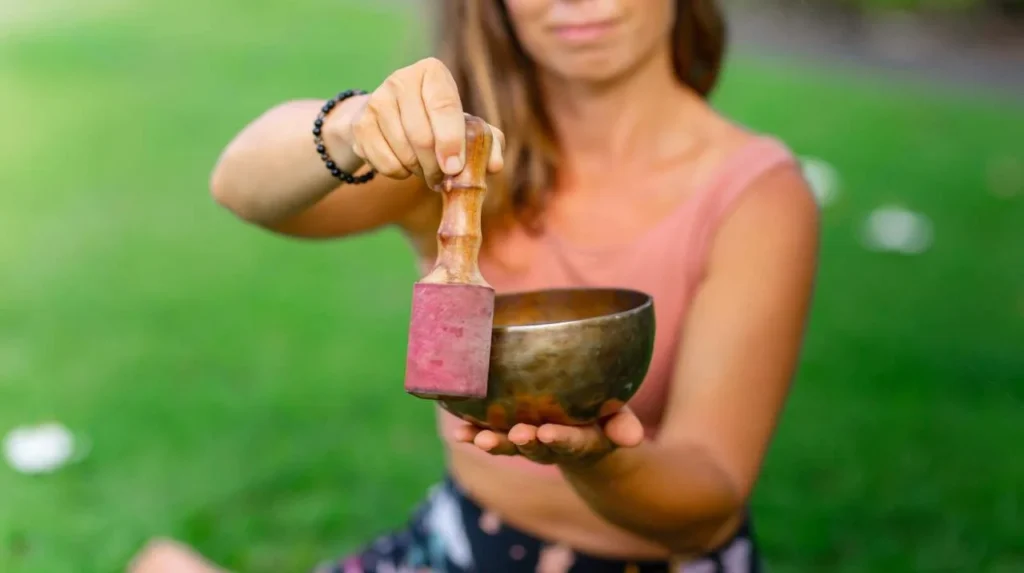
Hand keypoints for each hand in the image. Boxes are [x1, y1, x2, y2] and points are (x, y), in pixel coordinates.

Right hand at [341, 57, 504, 188]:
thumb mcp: (465, 127)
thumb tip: (495, 165)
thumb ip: (488, 142)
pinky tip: (404, 164)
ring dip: (418, 170)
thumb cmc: (437, 123)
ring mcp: (376, 100)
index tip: (455, 167)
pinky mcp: (360, 124)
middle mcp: (401, 79)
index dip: (451, 141)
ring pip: (403, 152)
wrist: (389, 120)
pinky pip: (385, 162)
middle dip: (435, 165)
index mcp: (432, 72)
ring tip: (424, 167)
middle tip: (443, 177)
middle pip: (422, 135)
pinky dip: (399, 173)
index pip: (444, 106)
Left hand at [453, 408, 645, 466]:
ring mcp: (529, 442)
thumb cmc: (604, 417)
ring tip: (475, 439)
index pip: (571, 442)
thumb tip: (634, 438)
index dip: (560, 439)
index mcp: (582, 441)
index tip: (547, 433)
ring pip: (508, 445)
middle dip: (522, 442)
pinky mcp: (509, 434)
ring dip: (491, 442)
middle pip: (535, 448)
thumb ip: (623, 426)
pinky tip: (458, 433)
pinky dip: (473, 434)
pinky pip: (490, 435)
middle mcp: (552, 446)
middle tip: (515, 435)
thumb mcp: (618, 420)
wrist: (586, 437)